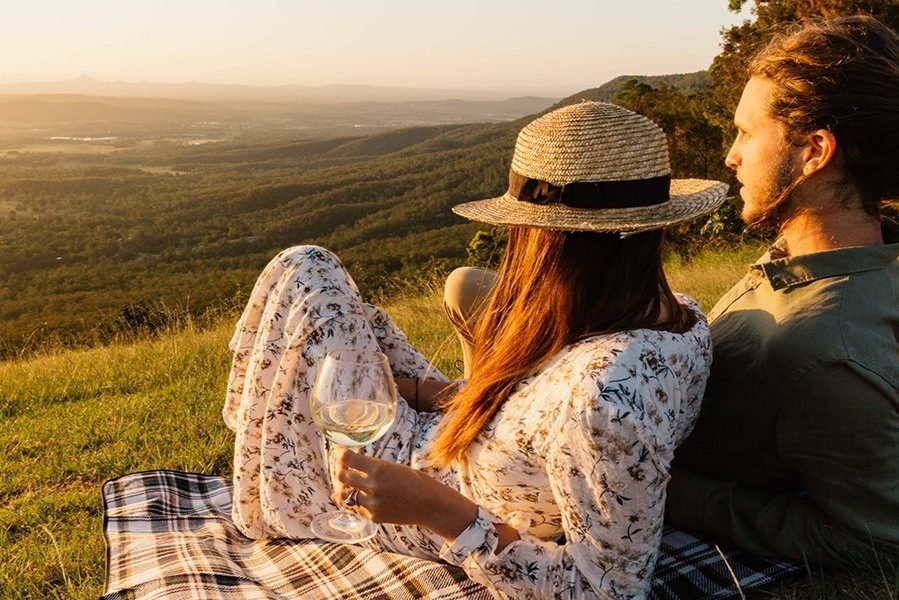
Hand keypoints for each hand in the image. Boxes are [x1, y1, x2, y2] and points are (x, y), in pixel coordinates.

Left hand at [330, 446, 477, 540]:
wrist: (430, 505)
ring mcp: (371, 504)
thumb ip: (373, 466)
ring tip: (346, 483)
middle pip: (341, 477)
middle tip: (342, 466)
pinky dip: (351, 501)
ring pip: (344, 495)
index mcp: (378, 469)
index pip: (347, 459)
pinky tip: (352, 496)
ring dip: (343, 487)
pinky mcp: (373, 517)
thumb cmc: (416, 482)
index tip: (338, 451)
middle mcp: (372, 486)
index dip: (339, 454)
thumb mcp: (394, 467)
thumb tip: (353, 461)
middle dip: (340, 470)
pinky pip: (354, 507)